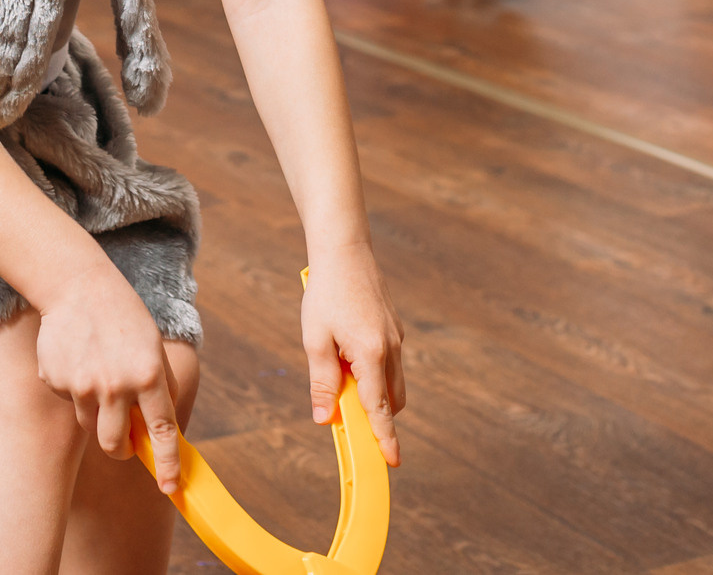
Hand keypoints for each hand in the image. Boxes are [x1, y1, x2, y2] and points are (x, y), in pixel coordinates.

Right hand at [36, 269, 187, 493]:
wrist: (78, 286)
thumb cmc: (123, 315)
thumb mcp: (153, 345)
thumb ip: (159, 385)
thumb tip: (161, 425)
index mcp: (147, 375)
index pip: (162, 431)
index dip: (167, 463)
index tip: (170, 486)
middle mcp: (116, 385)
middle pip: (115, 444)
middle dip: (121, 449)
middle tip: (124, 440)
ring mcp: (82, 385)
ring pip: (90, 424)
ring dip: (97, 412)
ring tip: (98, 373)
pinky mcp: (56, 381)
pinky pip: (68, 401)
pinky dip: (74, 388)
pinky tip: (78, 358)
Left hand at [302, 244, 405, 467]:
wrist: (345, 250)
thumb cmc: (326, 293)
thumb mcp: (315, 339)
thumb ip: (322, 382)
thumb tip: (326, 417)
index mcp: (371, 354)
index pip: (379, 408)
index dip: (384, 438)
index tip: (392, 461)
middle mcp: (391, 349)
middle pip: (392, 400)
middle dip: (376, 416)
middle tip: (347, 415)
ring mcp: (396, 338)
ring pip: (393, 382)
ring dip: (373, 392)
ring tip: (340, 373)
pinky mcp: (394, 329)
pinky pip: (390, 362)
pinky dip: (374, 372)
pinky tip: (347, 352)